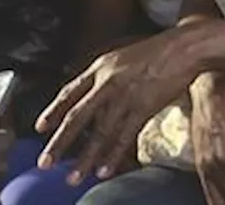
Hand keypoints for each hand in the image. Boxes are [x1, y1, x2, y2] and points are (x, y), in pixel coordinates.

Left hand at [35, 27, 202, 184]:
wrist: (184, 47)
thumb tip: (92, 95)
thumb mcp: (122, 57)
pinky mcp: (143, 107)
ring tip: (73, 177)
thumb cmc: (157, 50)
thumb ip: (105, 75)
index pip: (69, 92)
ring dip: (85, 158)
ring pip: (100, 133)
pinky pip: (124, 136)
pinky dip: (113, 155)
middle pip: (77, 117)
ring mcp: (125, 96)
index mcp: (100, 67)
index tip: (40, 128)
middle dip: (59, 143)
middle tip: (45, 163)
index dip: (53, 111)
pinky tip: (103, 170)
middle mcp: (107, 82)